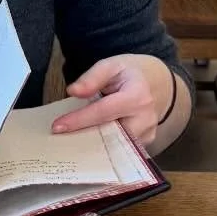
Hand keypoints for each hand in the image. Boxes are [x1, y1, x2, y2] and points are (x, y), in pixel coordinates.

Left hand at [50, 53, 175, 142]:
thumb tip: (73, 92)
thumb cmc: (131, 73)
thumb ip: (92, 78)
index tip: (57, 127)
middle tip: (61, 139)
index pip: (103, 112)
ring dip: (94, 145)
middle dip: (85, 137)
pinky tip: (91, 143)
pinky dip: (105, 147)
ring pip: (115, 146)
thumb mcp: (112, 65)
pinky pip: (122, 150)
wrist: (158, 83)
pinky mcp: (146, 143)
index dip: (79, 120)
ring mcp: (148, 134)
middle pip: (109, 134)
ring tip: (72, 141)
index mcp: (137, 95)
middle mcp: (145, 118)